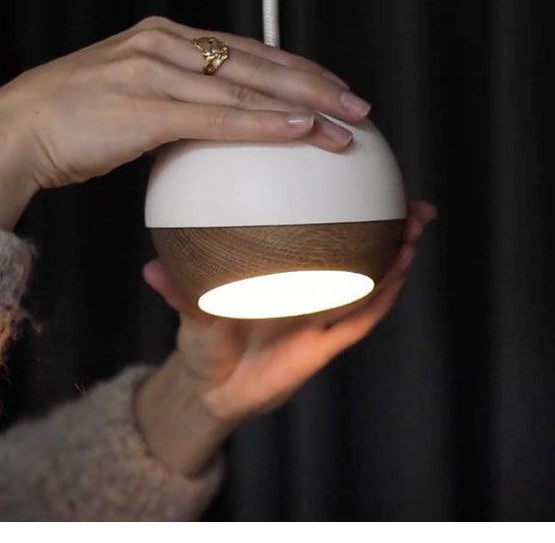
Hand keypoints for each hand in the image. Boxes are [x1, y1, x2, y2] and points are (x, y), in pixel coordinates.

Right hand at [0, 16, 368, 228]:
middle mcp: (166, 44)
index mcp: (165, 39)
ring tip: (346, 123)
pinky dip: (261, 123)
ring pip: (246, 85)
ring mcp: (155, 72)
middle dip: (317, 82)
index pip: (246, 50)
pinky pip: (215, 118)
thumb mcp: (129, 100)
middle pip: (259, 61)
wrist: (14, 129)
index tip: (331, 87)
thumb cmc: (69, 121)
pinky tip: (300, 131)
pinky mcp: (144, 108)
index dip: (295, 67)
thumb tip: (205, 131)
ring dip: (304, 104)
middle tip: (359, 105)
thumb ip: (171, 106)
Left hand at [136, 201, 437, 474]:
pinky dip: (382, 297)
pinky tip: (398, 273)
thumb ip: (178, 292)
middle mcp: (306, 290)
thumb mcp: (191, 314)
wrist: (213, 390)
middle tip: (407, 197)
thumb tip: (148, 270)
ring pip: (369, 280)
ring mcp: (320, 316)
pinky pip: (360, 319)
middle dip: (386, 223)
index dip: (335, 206)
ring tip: (414, 224)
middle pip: (356, 251)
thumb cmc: (203, 343)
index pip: (313, 235)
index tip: (352, 174)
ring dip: (395, 254)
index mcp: (279, 276)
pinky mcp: (325, 346)